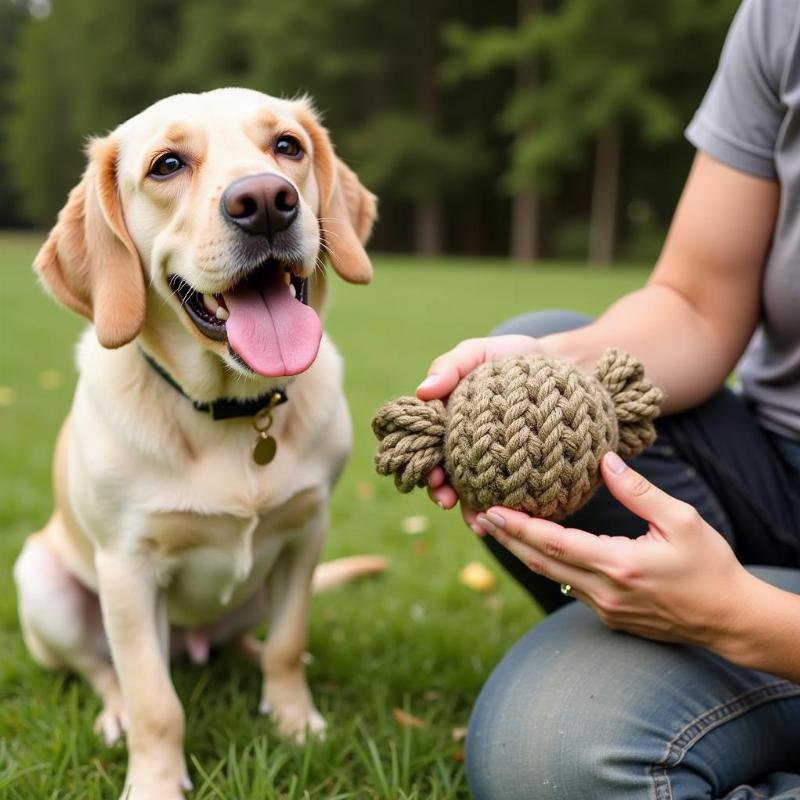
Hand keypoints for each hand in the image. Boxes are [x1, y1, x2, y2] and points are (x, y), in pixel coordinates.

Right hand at [417, 335, 546, 523]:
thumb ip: (450, 366)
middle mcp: (466, 444)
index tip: (431, 476)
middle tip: (446, 501)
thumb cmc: (513, 356)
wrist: (562, 366)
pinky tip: (507, 519)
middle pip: (445, 475)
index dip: (422, 465)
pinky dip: (504, 508)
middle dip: (441, 492)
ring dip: (469, 508)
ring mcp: (493, 460)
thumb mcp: (479, 352)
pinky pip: (508, 492)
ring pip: (473, 490)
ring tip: (475, 521)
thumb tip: (422, 391)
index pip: (426, 447)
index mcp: (448, 421)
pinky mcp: (521, 470)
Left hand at [475, 452, 759, 650]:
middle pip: (540, 562)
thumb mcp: (681, 520)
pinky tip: (534, 547)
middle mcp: (605, 591)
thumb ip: (638, 490)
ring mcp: (604, 608)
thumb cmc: (709, 565)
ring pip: (550, 575)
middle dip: (505, 538)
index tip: (491, 509)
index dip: (519, 526)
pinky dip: (546, 564)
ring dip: (521, 551)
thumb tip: (604, 460)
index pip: (554, 543)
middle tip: (476, 516)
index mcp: (620, 565)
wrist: (728, 619)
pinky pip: (568, 586)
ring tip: (495, 528)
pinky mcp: (608, 616)